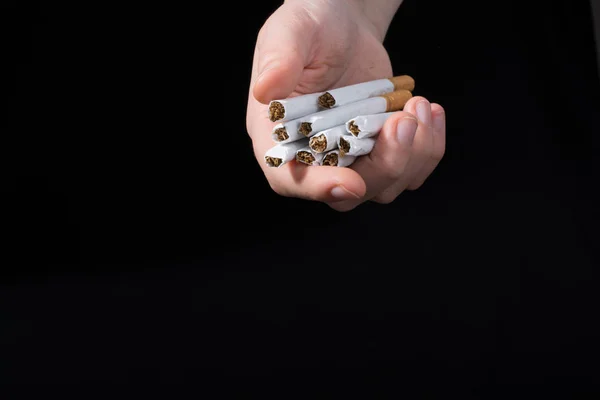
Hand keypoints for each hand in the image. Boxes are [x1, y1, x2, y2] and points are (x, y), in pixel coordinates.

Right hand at [246, 0, 445, 210]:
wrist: (343, 26)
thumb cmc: (310, 27)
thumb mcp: (290, 32)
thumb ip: (279, 60)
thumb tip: (266, 90)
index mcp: (279, 138)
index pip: (291, 180)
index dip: (319, 188)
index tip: (350, 183)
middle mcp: (313, 158)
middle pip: (347, 194)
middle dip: (384, 164)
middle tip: (403, 119)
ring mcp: (350, 160)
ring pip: (384, 187)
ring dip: (413, 153)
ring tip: (418, 104)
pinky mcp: (380, 153)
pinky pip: (410, 171)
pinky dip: (428, 148)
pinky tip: (429, 111)